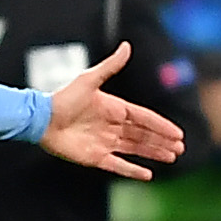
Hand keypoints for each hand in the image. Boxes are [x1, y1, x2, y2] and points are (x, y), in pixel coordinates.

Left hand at [43, 42, 186, 180]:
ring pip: (135, 149)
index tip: (178, 133)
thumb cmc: (64, 98)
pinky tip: (148, 174)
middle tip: (179, 148)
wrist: (41, 120)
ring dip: (153, 153)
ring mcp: (104, 143)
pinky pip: (118, 165)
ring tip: (171, 157)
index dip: (162, 125)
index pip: (144, 118)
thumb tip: (127, 45)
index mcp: (114, 108)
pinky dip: (132, 170)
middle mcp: (112, 126)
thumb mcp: (89, 79)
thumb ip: (111, 66)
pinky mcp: (95, 158)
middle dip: (162, 141)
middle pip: (143, 135)